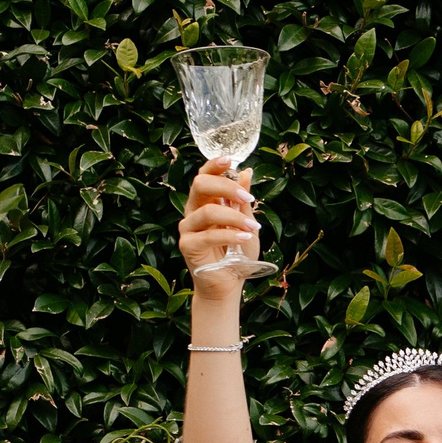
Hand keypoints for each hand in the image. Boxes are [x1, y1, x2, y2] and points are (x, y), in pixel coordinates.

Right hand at [179, 162, 259, 303]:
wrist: (229, 283)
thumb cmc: (237, 255)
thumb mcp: (247, 225)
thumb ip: (243, 202)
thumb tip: (246, 172)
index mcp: (206, 202)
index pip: (204, 176)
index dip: (214, 165)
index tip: (229, 159)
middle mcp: (193, 211)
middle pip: (200, 185)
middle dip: (226, 186)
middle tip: (247, 197)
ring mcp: (188, 228)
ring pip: (207, 211)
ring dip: (235, 217)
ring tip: (253, 229)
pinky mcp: (188, 245)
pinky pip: (208, 235)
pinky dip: (230, 235)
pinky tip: (245, 238)